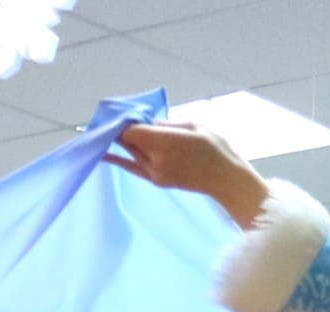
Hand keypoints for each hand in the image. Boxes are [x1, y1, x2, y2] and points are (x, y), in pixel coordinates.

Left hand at [111, 122, 269, 227]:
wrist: (225, 179)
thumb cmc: (215, 147)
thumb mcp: (192, 125)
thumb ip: (167, 124)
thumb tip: (149, 123)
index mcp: (165, 142)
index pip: (132, 131)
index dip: (125, 121)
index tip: (124, 112)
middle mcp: (156, 160)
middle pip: (129, 141)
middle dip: (122, 129)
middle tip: (113, 117)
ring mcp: (155, 173)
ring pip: (130, 153)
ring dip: (121, 142)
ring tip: (107, 130)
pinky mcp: (156, 181)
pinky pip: (133, 167)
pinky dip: (119, 160)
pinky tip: (104, 155)